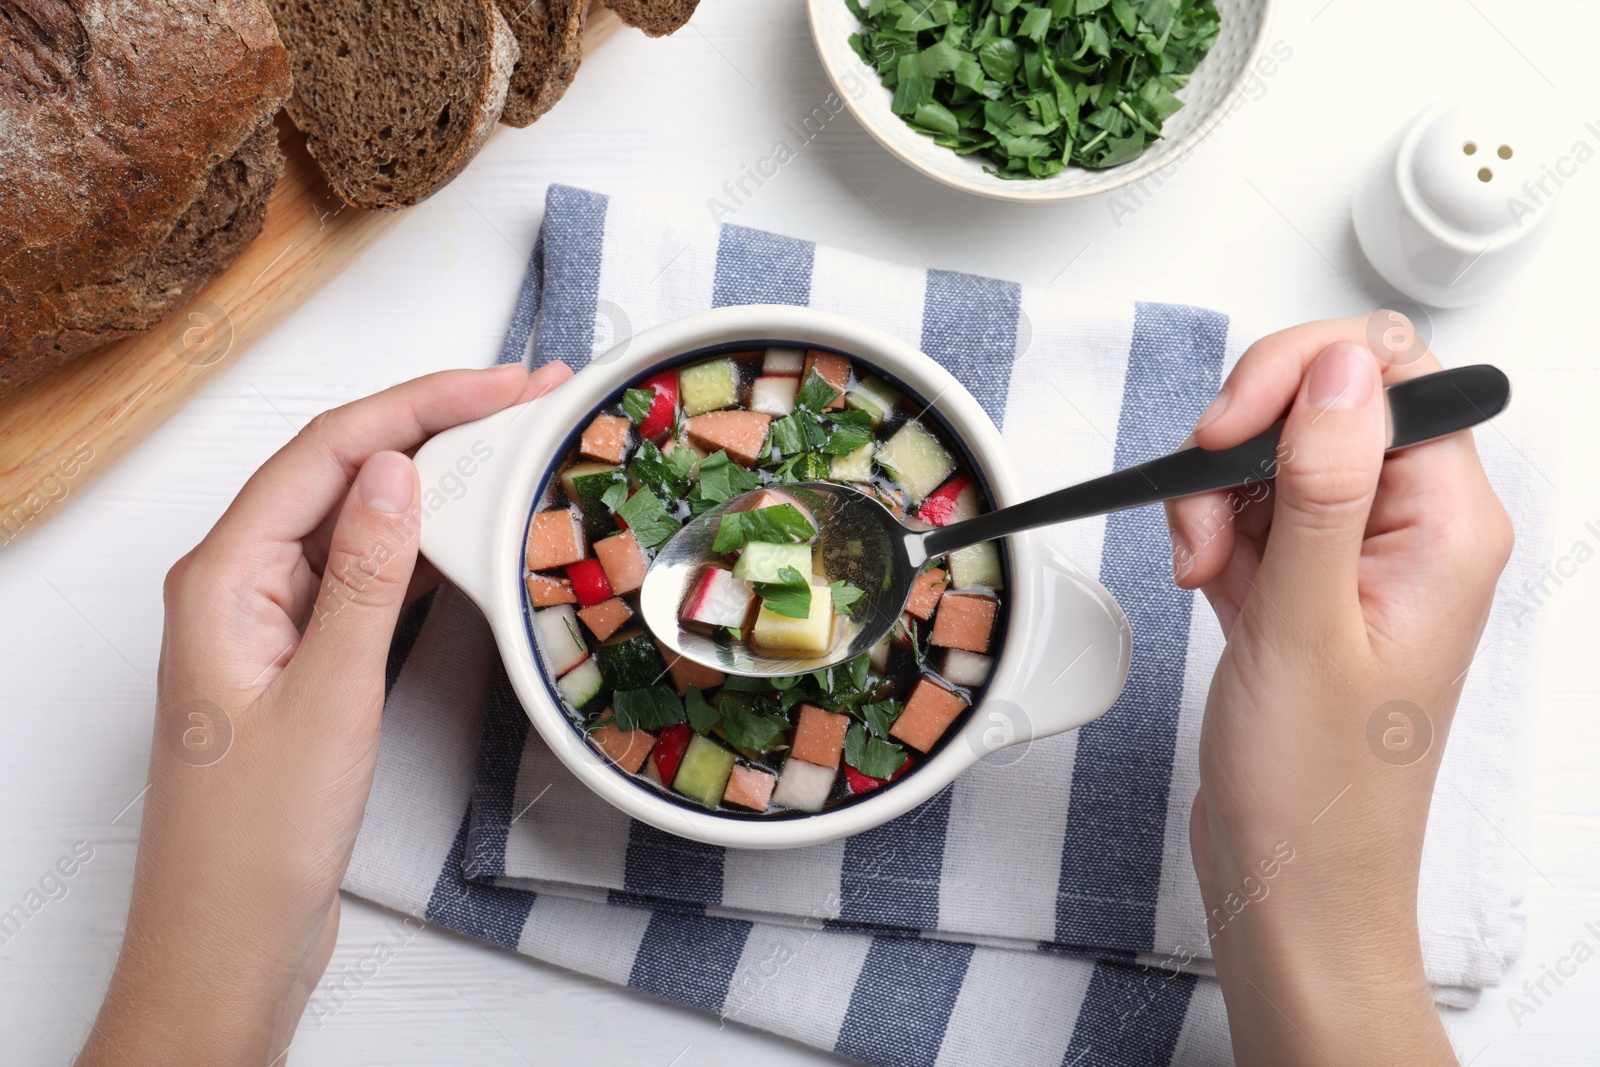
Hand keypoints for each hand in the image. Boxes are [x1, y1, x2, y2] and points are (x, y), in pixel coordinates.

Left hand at [77, 361, 571, 1065]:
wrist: (229, 943)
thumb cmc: (253, 840)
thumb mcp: (326, 697)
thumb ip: (364, 579)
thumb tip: (398, 471)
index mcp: (222, 577)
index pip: (328, 452)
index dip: (421, 405)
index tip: (505, 384)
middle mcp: (239, 586)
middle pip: (342, 471)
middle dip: (435, 426)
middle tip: (529, 399)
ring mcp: (272, 623)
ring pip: (358, 522)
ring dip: (434, 483)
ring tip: (514, 448)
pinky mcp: (303, 662)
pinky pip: (365, 579)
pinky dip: (422, 550)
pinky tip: (469, 536)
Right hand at [1165, 319, 1511, 1065]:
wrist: (1292, 877)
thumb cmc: (1315, 782)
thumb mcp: (1305, 620)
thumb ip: (1323, 481)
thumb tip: (1340, 362)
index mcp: (1449, 525)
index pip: (1389, 372)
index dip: (1297, 380)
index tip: (1228, 434)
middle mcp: (1416, 529)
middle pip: (1324, 403)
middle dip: (1241, 442)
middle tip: (1203, 511)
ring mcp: (1362, 554)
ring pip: (1276, 455)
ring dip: (1216, 496)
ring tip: (1204, 570)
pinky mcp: (1313, 580)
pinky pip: (1254, 509)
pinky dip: (1213, 531)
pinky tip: (1207, 583)